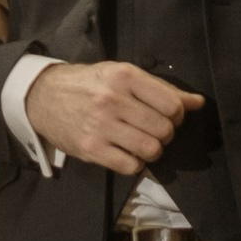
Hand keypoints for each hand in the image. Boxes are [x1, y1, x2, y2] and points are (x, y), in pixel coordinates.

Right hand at [24, 61, 202, 179]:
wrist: (43, 96)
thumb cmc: (88, 84)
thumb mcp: (122, 75)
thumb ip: (161, 89)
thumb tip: (197, 103)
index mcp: (124, 76)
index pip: (172, 104)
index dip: (177, 114)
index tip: (167, 115)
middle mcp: (112, 99)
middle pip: (164, 129)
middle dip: (165, 133)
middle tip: (152, 129)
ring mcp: (100, 125)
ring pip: (151, 149)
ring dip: (152, 150)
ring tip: (142, 142)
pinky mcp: (91, 148)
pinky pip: (131, 166)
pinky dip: (136, 163)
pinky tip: (127, 152)